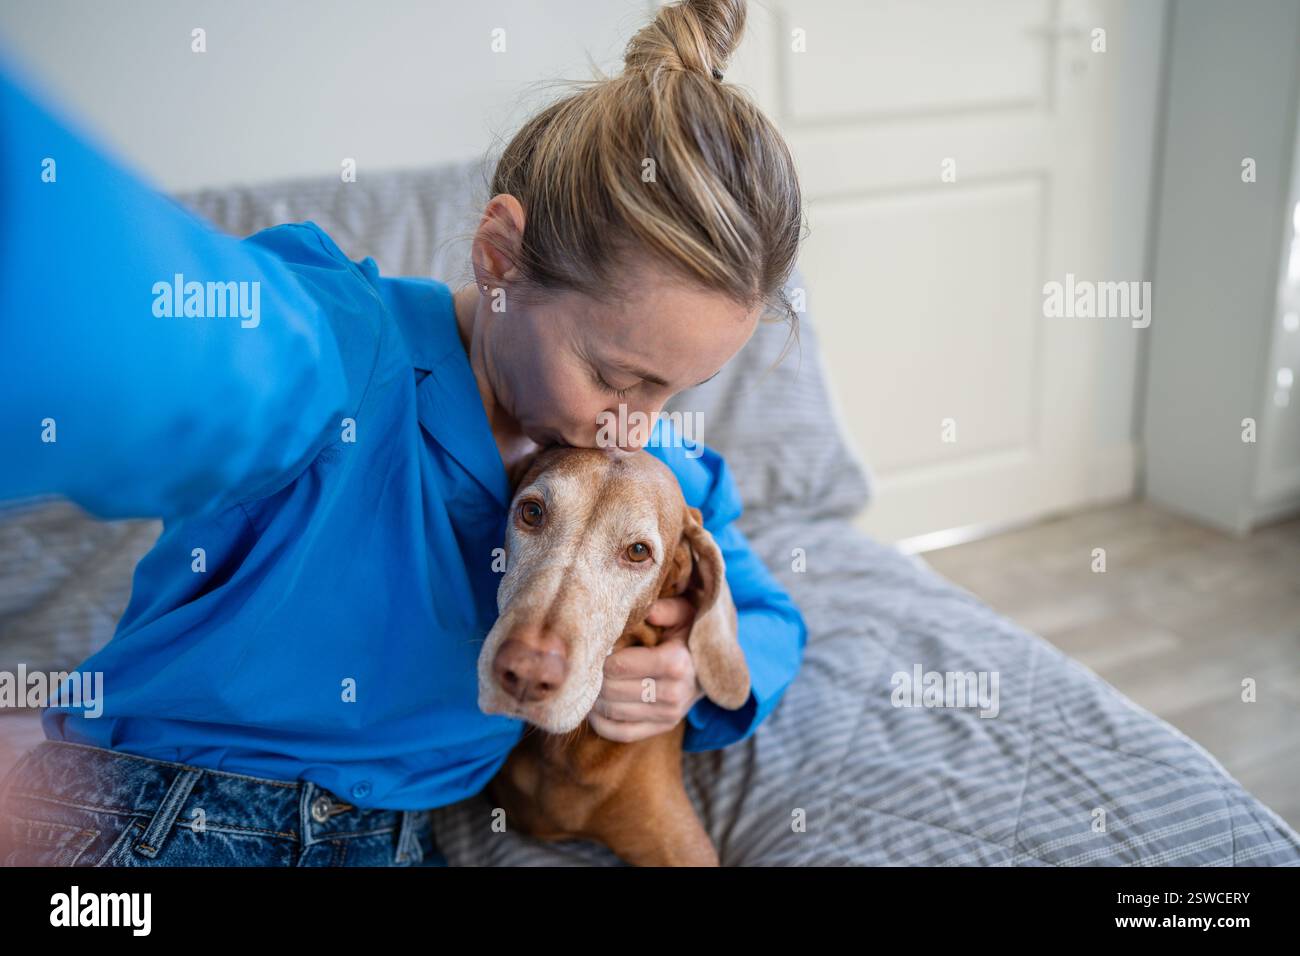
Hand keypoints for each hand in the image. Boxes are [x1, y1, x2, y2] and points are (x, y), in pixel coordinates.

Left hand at [586, 596, 706, 742]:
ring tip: (587, 684)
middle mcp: (674, 693)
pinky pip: (623, 733)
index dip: (600, 657)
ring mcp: (669, 714)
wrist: (709, 664)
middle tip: (585, 667)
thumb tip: (645, 610)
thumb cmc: (688, 632)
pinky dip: (602, 724)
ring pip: (614, 711)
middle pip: (613, 690)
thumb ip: (663, 608)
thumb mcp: (682, 612)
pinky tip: (594, 709)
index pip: (620, 666)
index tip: (594, 649)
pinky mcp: (664, 727)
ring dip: (594, 699)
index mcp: (676, 662)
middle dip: (594, 678)